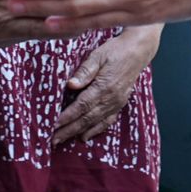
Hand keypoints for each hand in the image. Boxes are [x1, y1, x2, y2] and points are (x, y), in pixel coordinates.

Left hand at [54, 25, 160, 144]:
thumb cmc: (115, 51)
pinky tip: (84, 136)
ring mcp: (116, 103)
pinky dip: (95, 131)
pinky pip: (106, 121)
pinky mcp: (119, 104)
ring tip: (63, 140)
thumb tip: (70, 85)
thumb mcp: (97, 56)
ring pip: (95, 123)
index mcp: (103, 87)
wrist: (137, 51)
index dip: (67, 117)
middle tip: (53, 139)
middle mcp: (111, 99)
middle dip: (68, 130)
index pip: (81, 106)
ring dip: (78, 133)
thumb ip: (84, 71)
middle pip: (86, 119)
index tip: (53, 125)